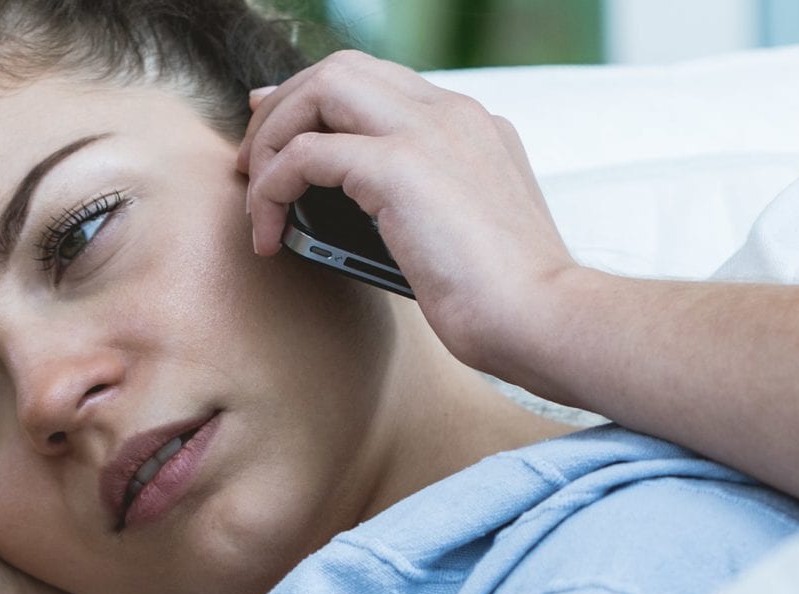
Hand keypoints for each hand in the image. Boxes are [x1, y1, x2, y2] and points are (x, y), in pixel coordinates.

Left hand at [240, 50, 577, 375]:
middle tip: (253, 162)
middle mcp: (450, 114)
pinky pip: (307, 154)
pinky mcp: (402, 168)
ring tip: (255, 191)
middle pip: (341, 69)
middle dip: (283, 108)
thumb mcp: (462, 231)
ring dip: (273, 135)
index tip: (278, 132)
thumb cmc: (506, 298)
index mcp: (469, 125)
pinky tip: (269, 231)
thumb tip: (359, 203)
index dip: (315, 99)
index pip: (377, 81)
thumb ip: (418, 201)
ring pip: (321, 88)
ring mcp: (428, 133)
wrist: (545, 319)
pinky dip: (274, 187)